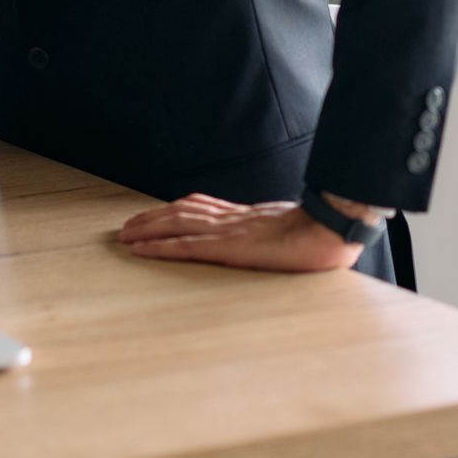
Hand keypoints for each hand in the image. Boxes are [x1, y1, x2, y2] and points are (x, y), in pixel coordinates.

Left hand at [118, 194, 368, 272]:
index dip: (176, 210)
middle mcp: (232, 219)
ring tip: (125, 236)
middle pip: (182, 212)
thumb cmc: (322, 234)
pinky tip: (142, 250)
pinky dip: (160, 246)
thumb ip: (276, 235)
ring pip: (176, 224)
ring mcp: (229, 230)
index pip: (203, 207)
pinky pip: (186, 245)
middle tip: (127, 227)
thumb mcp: (294, 232)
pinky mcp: (229, 247)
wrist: (332, 229)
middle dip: (152, 218)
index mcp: (248, 217)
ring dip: (147, 229)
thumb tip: (277, 243)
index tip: (157, 214)